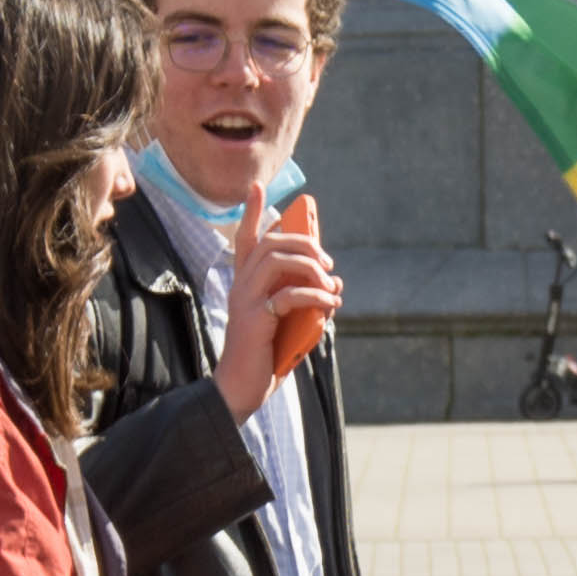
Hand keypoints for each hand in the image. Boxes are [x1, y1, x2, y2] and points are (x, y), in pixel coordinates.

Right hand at [213, 186, 340, 421]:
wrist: (242, 389)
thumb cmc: (267, 355)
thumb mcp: (292, 320)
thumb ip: (308, 297)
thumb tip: (335, 280)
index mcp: (246, 283)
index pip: (247, 239)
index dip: (253, 212)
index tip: (258, 186)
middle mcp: (241, 286)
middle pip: (270, 242)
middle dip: (304, 242)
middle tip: (327, 261)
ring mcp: (245, 301)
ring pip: (276, 259)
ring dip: (310, 266)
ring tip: (330, 281)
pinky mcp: (255, 320)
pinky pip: (288, 294)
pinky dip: (316, 295)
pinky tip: (331, 303)